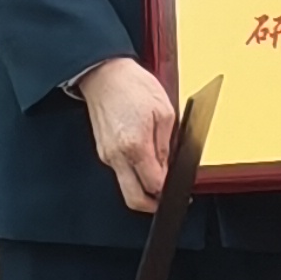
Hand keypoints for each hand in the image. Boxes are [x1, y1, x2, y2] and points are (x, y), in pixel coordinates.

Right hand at [80, 58, 175, 215]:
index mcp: (135, 146)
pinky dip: (133, 173)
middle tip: (166, 199)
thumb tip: (169, 169)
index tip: (177, 192)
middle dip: (151, 205)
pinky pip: (120, 171)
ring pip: (125, 186)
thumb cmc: (132, 86)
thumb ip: (167, 146)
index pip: (153, 186)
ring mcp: (107, 155)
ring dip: (142, 187)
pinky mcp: (103, 151)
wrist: (104, 74)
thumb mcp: (164, 112)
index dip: (168, 192)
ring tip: (157, 174)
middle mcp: (116, 156)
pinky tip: (144, 161)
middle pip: (133, 198)